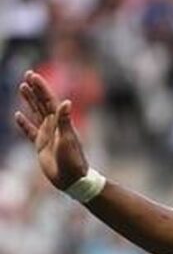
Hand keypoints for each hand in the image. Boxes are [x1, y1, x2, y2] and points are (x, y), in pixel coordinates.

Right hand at [13, 70, 88, 189]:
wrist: (73, 179)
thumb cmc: (73, 160)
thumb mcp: (68, 139)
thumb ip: (65, 121)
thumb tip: (66, 102)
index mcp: (61, 122)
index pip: (49, 101)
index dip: (41, 88)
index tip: (32, 75)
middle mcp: (54, 126)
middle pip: (42, 103)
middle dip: (35, 89)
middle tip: (27, 74)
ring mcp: (47, 134)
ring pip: (36, 113)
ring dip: (29, 100)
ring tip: (22, 87)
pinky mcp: (41, 145)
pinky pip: (30, 131)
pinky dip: (23, 123)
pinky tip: (17, 115)